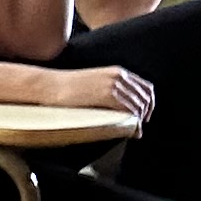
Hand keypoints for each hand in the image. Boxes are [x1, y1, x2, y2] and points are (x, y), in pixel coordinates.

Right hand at [30, 61, 156, 118]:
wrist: (51, 86)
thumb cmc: (66, 87)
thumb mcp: (94, 83)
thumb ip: (110, 91)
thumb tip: (119, 107)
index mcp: (117, 71)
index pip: (145, 87)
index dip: (148, 103)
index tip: (144, 114)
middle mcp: (119, 76)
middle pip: (145, 97)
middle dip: (145, 112)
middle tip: (140, 125)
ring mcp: (114, 85)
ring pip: (138, 105)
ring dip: (139, 119)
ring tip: (134, 129)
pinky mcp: (108, 95)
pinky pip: (128, 110)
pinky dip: (132, 120)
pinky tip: (129, 128)